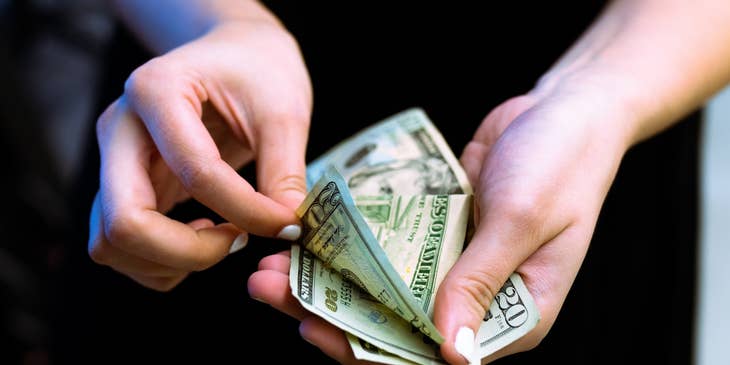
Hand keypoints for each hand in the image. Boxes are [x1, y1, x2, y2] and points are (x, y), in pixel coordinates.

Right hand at [88, 19, 311, 290]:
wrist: (235, 55)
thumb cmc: (257, 71)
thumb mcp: (283, 111)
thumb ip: (285, 172)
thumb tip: (287, 229)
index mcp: (156, 91)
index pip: (194, 172)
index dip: (246, 210)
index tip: (286, 223)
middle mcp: (119, 128)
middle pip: (124, 221)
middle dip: (188, 252)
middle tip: (238, 242)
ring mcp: (114, 160)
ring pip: (110, 243)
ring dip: (169, 261)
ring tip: (222, 239)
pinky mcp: (124, 186)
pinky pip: (120, 246)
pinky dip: (160, 261)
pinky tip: (202, 237)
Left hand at [248, 80, 632, 362]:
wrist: (565, 110)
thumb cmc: (562, 165)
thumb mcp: (523, 220)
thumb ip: (481, 281)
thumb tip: (448, 350)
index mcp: (513, 316)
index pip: (433, 355)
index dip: (370, 349)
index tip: (315, 329)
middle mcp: (480, 299)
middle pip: (397, 324)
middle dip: (333, 312)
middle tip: (273, 291)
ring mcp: (456, 265)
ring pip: (385, 287)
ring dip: (332, 279)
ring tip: (275, 266)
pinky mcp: (439, 232)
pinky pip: (390, 248)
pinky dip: (353, 245)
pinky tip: (313, 236)